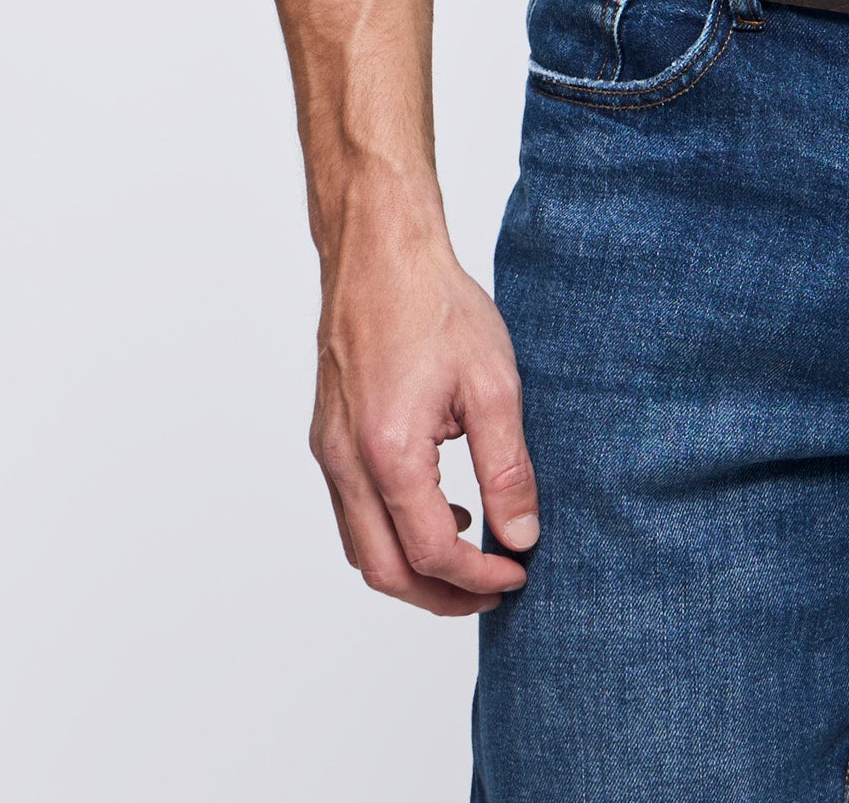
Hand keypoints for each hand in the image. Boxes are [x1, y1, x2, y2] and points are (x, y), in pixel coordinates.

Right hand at [308, 210, 538, 614]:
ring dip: (412, 568)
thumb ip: (507, 467)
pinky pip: (352, 512)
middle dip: (441, 595)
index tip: (518, 573)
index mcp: (389, 452)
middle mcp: (346, 462)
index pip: (431, 552)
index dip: (478, 577)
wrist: (380, 251)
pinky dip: (390, 532)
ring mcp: (329, 451)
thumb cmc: (435, 305)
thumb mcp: (493, 385)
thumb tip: (521, 535)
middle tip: (492, 588)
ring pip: (360, 548)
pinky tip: (436, 505)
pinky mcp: (328, 437)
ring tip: (469, 551)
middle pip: (384, 571)